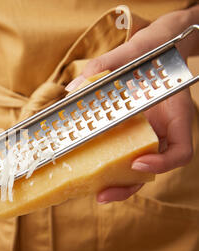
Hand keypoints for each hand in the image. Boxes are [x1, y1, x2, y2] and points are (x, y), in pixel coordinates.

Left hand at [65, 8, 197, 203]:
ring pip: (134, 170)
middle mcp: (161, 132)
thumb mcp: (131, 54)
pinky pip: (120, 156)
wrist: (154, 51)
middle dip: (128, 187)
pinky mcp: (128, 136)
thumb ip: (105, 66)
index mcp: (175, 117)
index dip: (162, 163)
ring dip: (115, 185)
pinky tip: (84, 169)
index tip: (138, 162)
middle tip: (103, 195)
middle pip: (151, 171)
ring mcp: (146, 137)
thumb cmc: (149, 53)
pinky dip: (105, 167)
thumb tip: (73, 88)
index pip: (180, 152)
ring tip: (92, 192)